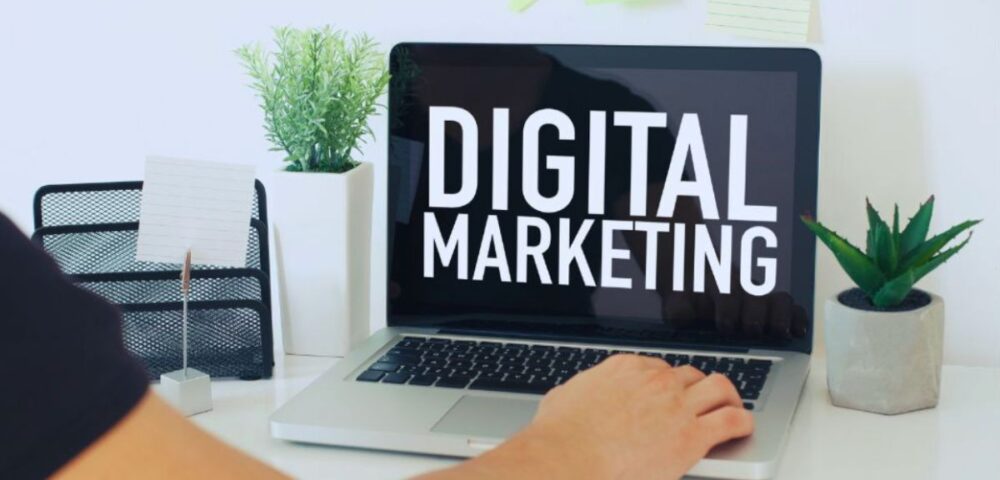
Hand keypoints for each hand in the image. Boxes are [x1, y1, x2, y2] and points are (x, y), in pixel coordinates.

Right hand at [422, 355, 753, 479]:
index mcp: (625, 368)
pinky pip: (732, 421)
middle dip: (697, 388)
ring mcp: (676, 406)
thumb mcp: (562, 399)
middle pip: (691, 375)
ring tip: (732, 408)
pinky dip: (742, 422)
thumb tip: (567, 398)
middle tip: (701, 402)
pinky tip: (742, 428)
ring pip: (720, 388)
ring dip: (728, 397)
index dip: (668, 383)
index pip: (660, 367)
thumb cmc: (559, 436)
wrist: (568, 459)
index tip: (671, 393)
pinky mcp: (692, 436)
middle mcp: (655, 380)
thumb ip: (577, 394)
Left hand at [663, 290, 808, 339]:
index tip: (725, 325)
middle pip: (758, 296)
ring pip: (779, 299)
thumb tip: (683, 316)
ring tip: (779, 333)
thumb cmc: (687, 295)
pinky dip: (797, 318)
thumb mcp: (676, 300)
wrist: (692, 275)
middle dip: (755, 315)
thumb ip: (678, 307)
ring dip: (780, 317)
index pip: (729, 290)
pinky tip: (797, 332)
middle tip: (750, 330)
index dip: (730, 308)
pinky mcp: (772, 308)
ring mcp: (759, 296)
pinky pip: (792, 308)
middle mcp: (743, 288)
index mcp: (718, 283)